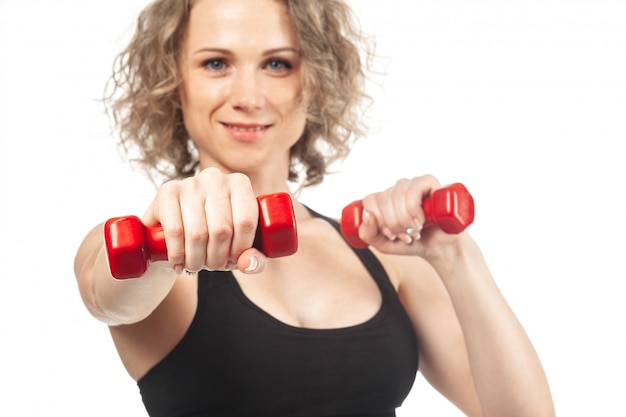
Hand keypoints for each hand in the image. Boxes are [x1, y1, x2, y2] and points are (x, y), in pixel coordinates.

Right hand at [142, 167, 264, 273]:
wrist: (174, 226)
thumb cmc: (214, 236)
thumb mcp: (239, 248)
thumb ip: (254, 259)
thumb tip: (248, 263)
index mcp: (240, 184)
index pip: (246, 222)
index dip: (240, 249)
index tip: (233, 261)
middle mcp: (216, 178)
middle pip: (222, 230)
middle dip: (217, 258)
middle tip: (213, 266)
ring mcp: (190, 183)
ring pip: (197, 233)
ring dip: (197, 259)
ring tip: (197, 266)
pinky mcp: (166, 191)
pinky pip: (175, 231)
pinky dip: (177, 254)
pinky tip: (179, 263)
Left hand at [357, 174, 465, 256]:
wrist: (439, 247)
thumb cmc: (413, 243)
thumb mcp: (384, 244)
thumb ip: (367, 234)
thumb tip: (367, 214)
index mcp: (383, 199)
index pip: (370, 201)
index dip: (378, 221)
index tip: (391, 235)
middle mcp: (396, 188)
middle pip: (383, 199)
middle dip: (394, 224)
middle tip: (406, 235)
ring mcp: (412, 183)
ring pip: (397, 195)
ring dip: (406, 220)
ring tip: (416, 230)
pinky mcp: (428, 181)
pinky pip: (414, 189)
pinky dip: (414, 209)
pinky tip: (422, 219)